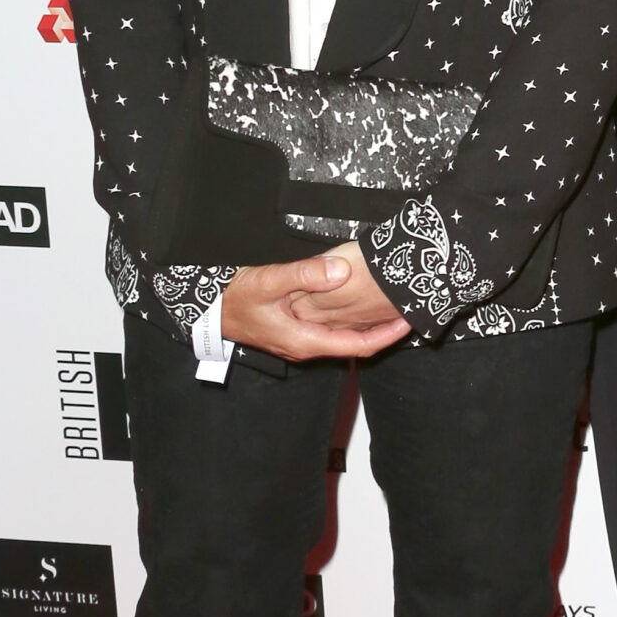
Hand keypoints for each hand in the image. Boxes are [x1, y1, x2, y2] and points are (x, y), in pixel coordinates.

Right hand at [220, 250, 409, 359]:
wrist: (207, 309)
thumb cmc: (235, 297)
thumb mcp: (269, 281)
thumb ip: (304, 275)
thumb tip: (342, 271)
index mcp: (306, 340)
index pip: (359, 345)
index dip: (388, 335)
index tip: (409, 320)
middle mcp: (307, 346)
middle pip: (356, 344)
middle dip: (383, 329)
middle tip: (408, 309)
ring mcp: (301, 340)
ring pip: (344, 337)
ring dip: (368, 325)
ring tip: (391, 306)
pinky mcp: (296, 331)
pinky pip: (332, 330)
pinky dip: (351, 320)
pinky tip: (360, 304)